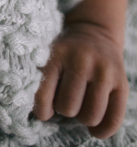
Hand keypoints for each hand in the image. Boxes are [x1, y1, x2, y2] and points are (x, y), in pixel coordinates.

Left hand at [34, 22, 127, 138]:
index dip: (42, 111)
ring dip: (82, 118)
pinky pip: (113, 119)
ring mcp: (104, 71)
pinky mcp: (121, 82)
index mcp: (57, 54)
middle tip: (67, 101)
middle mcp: (81, 60)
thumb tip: (41, 113)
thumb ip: (42, 79)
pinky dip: (102, 130)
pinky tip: (94, 129)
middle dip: (65, 110)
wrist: (95, 32)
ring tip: (81, 108)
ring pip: (90, 116)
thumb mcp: (51, 55)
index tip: (45, 112)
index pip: (43, 95)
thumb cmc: (67, 53)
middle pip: (68, 107)